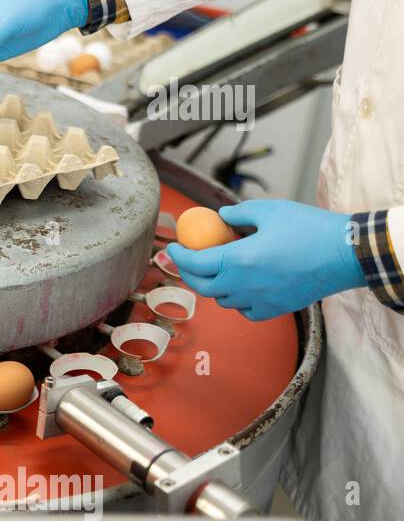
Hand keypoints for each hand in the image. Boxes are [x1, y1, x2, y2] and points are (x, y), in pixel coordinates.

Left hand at [167, 199, 364, 320]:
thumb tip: (221, 216)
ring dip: (213, 286)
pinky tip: (241, 287)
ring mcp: (259, 300)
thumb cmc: (310, 229)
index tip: (173, 247)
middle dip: (188, 274)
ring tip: (216, 269)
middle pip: (202, 286)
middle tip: (186, 261)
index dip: (179, 255)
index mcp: (238, 260)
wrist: (346, 254)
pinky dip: (236, 301)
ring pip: (222, 300)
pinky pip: (245, 310)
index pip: (195, 263)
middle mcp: (243, 285)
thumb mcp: (270, 210)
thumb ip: (239, 213)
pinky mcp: (275, 309)